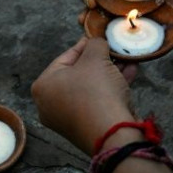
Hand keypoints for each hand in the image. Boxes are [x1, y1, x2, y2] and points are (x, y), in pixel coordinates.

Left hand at [31, 37, 137, 155]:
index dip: (86, 44)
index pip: (66, 57)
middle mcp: (49, 104)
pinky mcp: (84, 128)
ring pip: (90, 88)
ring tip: (127, 61)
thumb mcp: (96, 57)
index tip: (99, 37)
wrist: (113, 134)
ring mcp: (66, 119)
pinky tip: (130, 74)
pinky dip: (111, 89)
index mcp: (43, 86)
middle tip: (114, 50)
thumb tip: (97, 43)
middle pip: (79, 74)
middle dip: (101, 61)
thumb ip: (95, 44)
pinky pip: (96, 102)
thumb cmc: (96, 91)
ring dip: (110, 73)